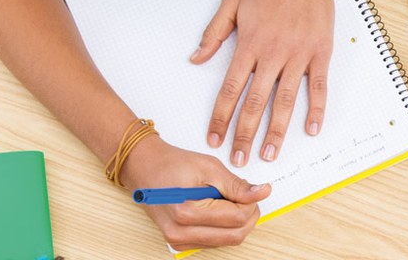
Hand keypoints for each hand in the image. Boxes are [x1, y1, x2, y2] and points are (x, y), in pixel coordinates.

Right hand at [121, 134, 271, 249]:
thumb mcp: (209, 167)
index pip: (237, 218)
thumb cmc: (172, 165)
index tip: (253, 190)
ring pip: (227, 241)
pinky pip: (215, 241)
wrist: (145, 169)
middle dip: (248, 215)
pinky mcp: (180, 242)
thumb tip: (262, 192)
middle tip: (246, 196)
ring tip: (228, 199)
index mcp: (186, 213)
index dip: (251, 203)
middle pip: (235, 235)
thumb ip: (237, 185)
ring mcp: (178, 241)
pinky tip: (218, 209)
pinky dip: (224, 227)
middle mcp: (180, 233)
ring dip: (237, 222)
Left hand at [191, 0, 333, 165]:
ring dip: (277, 130)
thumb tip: (195, 59)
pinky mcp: (320, 54)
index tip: (215, 138)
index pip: (231, 89)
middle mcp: (273, 55)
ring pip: (285, 100)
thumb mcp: (231, 2)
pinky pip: (318, 86)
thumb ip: (213, 33)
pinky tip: (311, 128)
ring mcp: (298, 56)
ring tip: (269, 153)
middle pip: (256, 102)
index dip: (221, 117)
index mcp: (249, 45)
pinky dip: (316, 109)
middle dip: (245, 134)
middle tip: (240, 159)